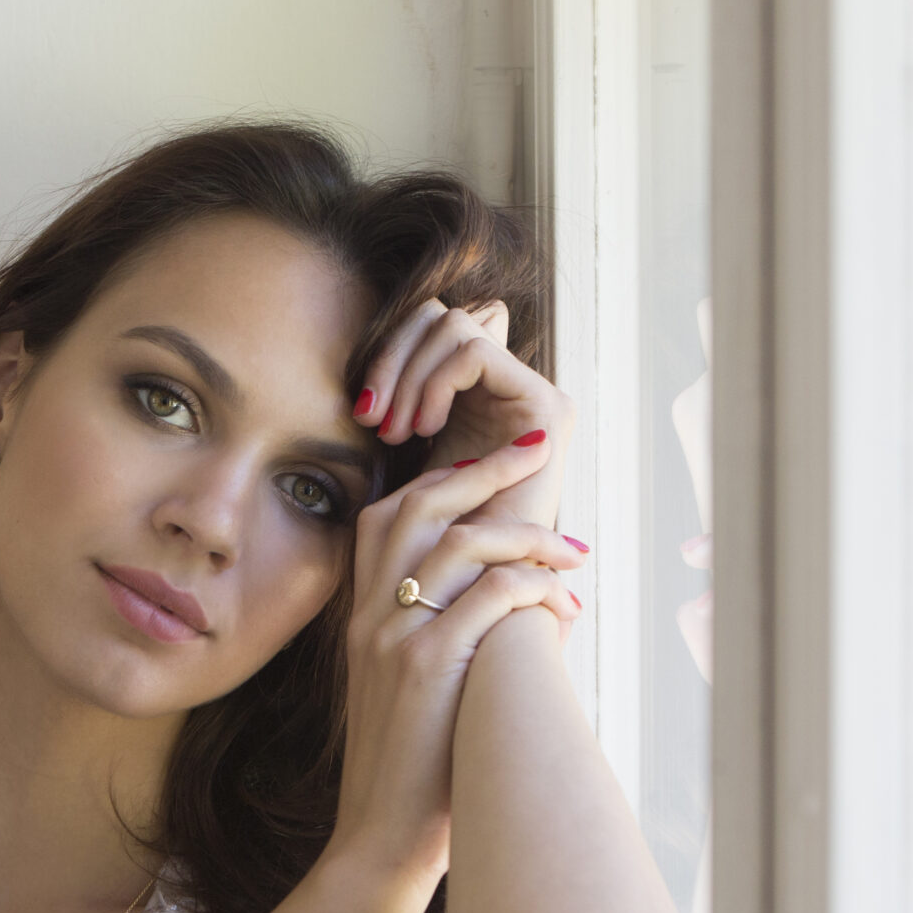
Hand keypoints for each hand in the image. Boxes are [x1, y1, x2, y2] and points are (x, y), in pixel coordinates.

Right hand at [322, 436, 588, 900]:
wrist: (380, 840)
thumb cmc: (411, 773)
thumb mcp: (406, 692)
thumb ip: (433, 639)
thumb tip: (502, 602)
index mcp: (361, 619)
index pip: (389, 516)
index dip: (441, 479)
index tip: (494, 467)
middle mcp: (369, 618)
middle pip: (418, 505)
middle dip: (481, 472)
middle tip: (534, 460)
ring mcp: (392, 640)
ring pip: (460, 543)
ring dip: (527, 536)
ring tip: (572, 550)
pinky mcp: (426, 667)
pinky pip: (488, 596)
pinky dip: (534, 587)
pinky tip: (563, 606)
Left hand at [352, 297, 577, 529]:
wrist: (474, 598)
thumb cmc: (434, 551)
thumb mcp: (404, 474)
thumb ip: (398, 428)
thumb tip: (364, 391)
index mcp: (478, 402)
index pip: (431, 328)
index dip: (390, 357)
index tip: (363, 416)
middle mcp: (512, 392)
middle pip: (441, 315)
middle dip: (393, 357)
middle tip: (371, 416)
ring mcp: (535, 397)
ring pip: (455, 324)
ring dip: (411, 374)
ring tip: (397, 431)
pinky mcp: (548, 408)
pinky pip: (475, 352)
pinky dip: (436, 383)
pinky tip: (423, 429)